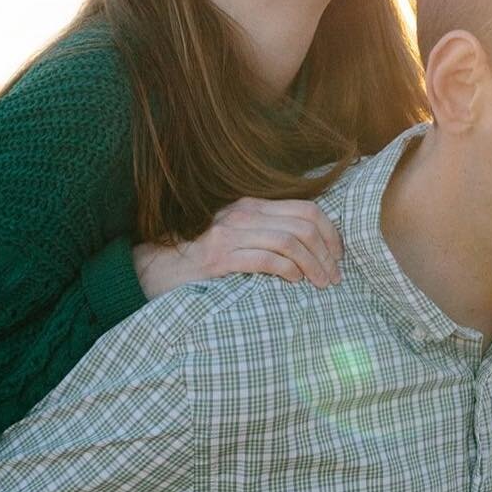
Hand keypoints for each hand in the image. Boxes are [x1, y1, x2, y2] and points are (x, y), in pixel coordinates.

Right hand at [133, 197, 343, 298]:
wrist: (153, 270)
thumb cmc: (201, 260)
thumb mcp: (236, 239)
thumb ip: (266, 236)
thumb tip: (309, 252)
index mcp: (250, 207)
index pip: (306, 210)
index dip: (330, 233)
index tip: (338, 257)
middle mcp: (242, 215)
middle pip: (304, 224)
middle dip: (327, 253)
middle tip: (335, 276)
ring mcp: (229, 235)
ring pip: (289, 241)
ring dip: (313, 265)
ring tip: (322, 284)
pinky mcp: (218, 258)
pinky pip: (266, 259)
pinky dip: (288, 270)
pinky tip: (296, 283)